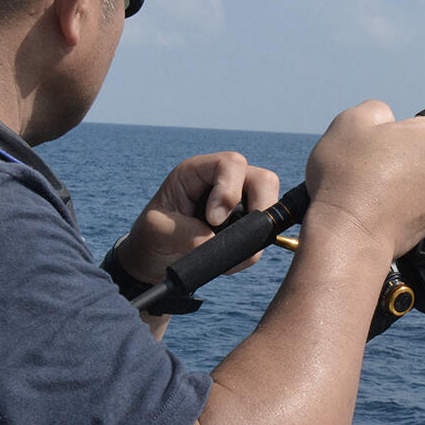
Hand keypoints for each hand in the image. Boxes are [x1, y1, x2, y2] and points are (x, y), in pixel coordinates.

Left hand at [120, 152, 282, 282]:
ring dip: (254, 235)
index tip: (213, 220)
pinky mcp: (248, 224)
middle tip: (235, 237)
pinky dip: (252, 250)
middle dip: (257, 209)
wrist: (156, 257)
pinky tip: (229, 260)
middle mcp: (225, 181)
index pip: (231, 164)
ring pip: (271, 207)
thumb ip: (185, 233)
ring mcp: (241, 201)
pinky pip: (265, 234)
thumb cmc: (153, 236)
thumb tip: (214, 241)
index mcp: (197, 171)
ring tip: (226, 255)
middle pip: (263, 180)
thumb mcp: (157, 232)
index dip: (229, 191)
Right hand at [304, 101, 424, 258]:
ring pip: (423, 185)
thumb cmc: (349, 175)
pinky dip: (398, 207)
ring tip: (367, 186)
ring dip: (402, 183)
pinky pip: (414, 210)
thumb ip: (376, 111)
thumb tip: (385, 119)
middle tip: (375, 160)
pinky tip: (371, 207)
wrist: (348, 233)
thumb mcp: (351, 121)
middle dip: (409, 157)